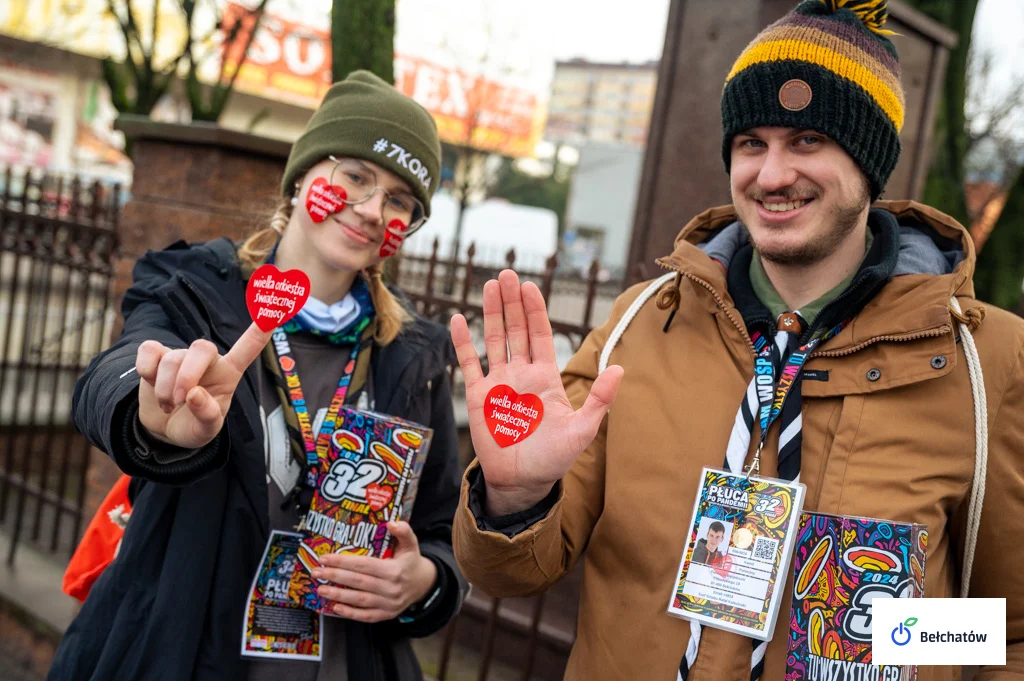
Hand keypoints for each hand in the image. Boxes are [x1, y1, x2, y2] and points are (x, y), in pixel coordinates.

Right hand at [136, 322, 272, 449]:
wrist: (164, 430)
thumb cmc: (193, 425)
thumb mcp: (206, 430)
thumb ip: (206, 415)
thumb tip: (194, 394)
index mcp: (228, 374)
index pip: (246, 350)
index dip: (257, 334)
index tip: (271, 317)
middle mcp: (206, 361)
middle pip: (202, 347)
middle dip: (188, 375)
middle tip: (181, 400)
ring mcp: (180, 356)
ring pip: (172, 358)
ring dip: (166, 388)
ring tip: (169, 406)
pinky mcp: (156, 355)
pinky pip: (149, 350)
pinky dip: (147, 371)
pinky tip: (151, 384)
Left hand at [312, 521, 437, 622]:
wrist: (425, 584)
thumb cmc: (411, 562)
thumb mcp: (412, 543)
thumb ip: (404, 531)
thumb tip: (391, 523)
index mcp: (394, 570)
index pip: (363, 565)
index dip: (342, 562)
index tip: (325, 558)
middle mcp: (391, 588)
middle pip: (358, 582)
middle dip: (334, 577)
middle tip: (316, 572)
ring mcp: (389, 604)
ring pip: (359, 600)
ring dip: (338, 595)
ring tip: (320, 589)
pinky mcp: (387, 615)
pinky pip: (366, 616)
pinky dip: (350, 613)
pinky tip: (336, 608)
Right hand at [450, 270, 623, 515]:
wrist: (523, 481)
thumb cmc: (554, 458)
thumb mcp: (583, 430)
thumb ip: (600, 399)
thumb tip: (620, 368)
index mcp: (546, 376)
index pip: (540, 334)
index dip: (535, 311)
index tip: (530, 287)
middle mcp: (521, 373)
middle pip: (515, 329)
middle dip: (512, 302)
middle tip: (507, 275)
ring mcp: (498, 382)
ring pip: (493, 339)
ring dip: (491, 313)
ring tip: (489, 285)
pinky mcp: (478, 396)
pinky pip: (468, 364)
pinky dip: (463, 343)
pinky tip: (459, 319)